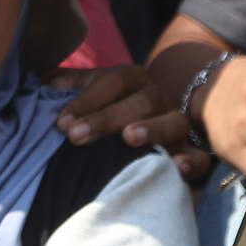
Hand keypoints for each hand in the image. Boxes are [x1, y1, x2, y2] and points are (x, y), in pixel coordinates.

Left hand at [49, 63, 203, 177]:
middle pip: (139, 101)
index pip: (111, 81)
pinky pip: (200, 156)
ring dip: (152, 129)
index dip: (86, 100)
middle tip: (75, 136)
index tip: (60, 123)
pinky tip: (177, 166)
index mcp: (132, 79)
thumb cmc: (108, 109)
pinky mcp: (194, 151)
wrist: (153, 121)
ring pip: (173, 121)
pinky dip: (191, 160)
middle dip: (105, 118)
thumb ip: (67, 86)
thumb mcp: (89, 91)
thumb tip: (46, 85)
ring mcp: (178, 123)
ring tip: (128, 139)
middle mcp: (157, 97)